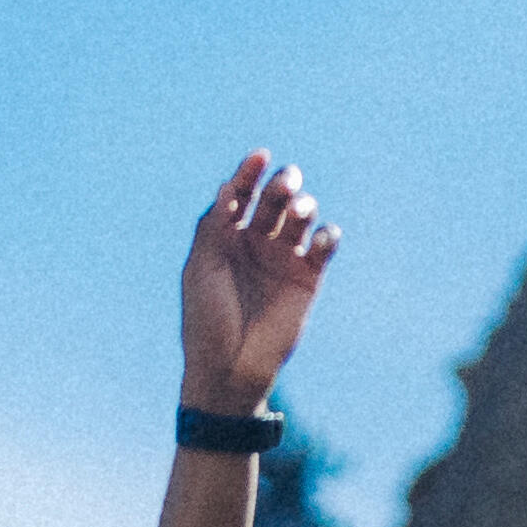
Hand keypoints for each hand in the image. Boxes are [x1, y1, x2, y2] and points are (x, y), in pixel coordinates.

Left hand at [181, 154, 339, 405]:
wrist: (230, 369)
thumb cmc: (207, 321)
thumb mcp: (201, 269)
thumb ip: (214, 227)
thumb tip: (226, 185)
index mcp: (227, 235)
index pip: (241, 193)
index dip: (250, 172)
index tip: (260, 157)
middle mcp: (257, 242)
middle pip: (275, 198)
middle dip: (282, 185)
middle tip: (287, 184)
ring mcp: (283, 259)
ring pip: (300, 217)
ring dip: (303, 206)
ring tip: (300, 212)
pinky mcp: (308, 279)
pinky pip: (322, 246)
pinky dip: (325, 235)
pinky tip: (320, 238)